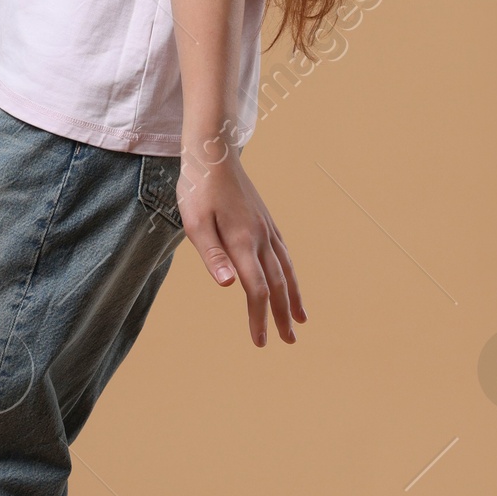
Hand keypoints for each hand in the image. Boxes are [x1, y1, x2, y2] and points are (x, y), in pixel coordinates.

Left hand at [178, 151, 305, 347]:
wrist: (214, 153)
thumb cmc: (198, 188)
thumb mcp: (195, 223)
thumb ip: (213, 256)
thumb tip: (228, 286)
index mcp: (242, 242)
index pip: (256, 290)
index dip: (259, 318)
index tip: (260, 342)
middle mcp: (260, 238)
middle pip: (276, 285)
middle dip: (282, 316)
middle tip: (289, 342)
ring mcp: (266, 229)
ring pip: (286, 270)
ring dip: (293, 297)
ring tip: (301, 319)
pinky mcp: (266, 221)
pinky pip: (284, 254)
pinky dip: (291, 274)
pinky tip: (290, 283)